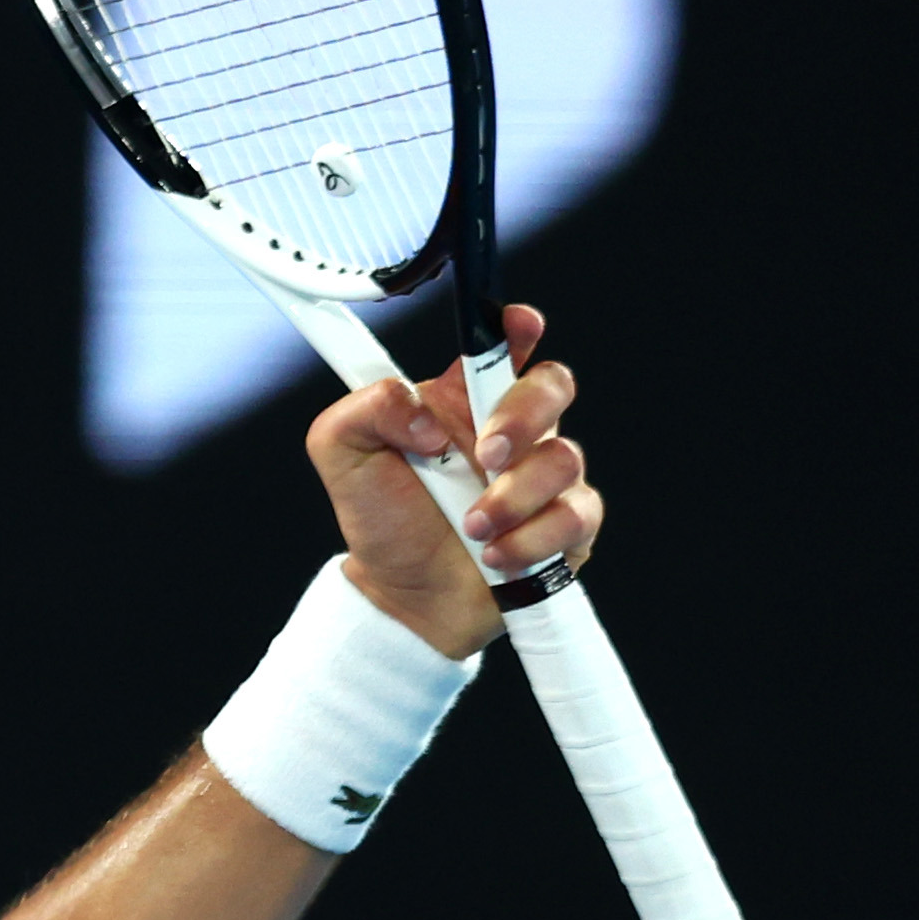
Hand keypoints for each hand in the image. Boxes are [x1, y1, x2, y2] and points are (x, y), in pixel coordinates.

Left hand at [309, 303, 604, 656]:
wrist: (405, 595)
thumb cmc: (384, 519)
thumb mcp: (343, 453)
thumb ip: (369, 409)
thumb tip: (426, 416)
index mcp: (461, 401)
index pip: (501, 347)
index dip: (516, 328)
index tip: (518, 323)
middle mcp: (511, 430)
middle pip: (552, 386)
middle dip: (523, 416)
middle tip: (484, 455)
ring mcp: (545, 475)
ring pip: (563, 459)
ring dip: (513, 497)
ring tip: (470, 526)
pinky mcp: (569, 522)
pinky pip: (576, 515)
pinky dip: (532, 538)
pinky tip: (496, 554)